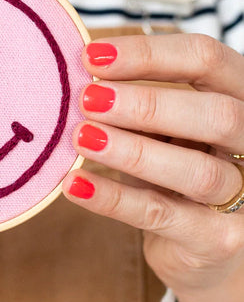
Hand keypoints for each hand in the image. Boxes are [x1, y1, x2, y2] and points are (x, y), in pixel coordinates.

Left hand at [62, 34, 243, 301]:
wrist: (202, 248)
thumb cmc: (176, 170)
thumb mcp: (165, 129)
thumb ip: (138, 105)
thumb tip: (78, 78)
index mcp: (240, 99)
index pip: (207, 59)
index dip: (149, 54)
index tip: (90, 56)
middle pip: (218, 114)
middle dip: (147, 104)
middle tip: (87, 99)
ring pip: (197, 171)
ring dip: (132, 151)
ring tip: (81, 138)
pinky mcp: (219, 241)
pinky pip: (162, 215)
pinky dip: (113, 197)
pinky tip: (75, 183)